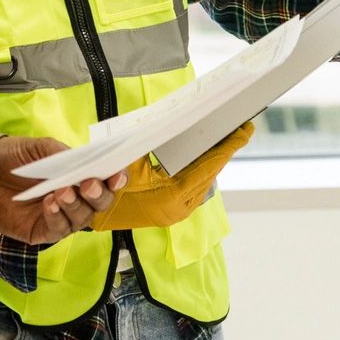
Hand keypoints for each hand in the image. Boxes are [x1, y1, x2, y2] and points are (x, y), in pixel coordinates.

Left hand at [0, 135, 124, 244]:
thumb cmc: (14, 158)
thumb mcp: (39, 147)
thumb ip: (62, 153)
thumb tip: (80, 160)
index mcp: (81, 174)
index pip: (108, 179)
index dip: (117, 178)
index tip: (116, 174)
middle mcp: (76, 197)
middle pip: (101, 202)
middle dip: (99, 194)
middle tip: (89, 184)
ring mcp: (62, 216)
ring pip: (82, 217)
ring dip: (75, 205)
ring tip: (62, 191)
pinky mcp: (44, 231)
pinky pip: (59, 229)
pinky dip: (57, 216)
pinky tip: (49, 203)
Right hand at [90, 121, 252, 230]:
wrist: (95, 215)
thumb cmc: (109, 189)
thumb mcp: (129, 161)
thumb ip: (151, 145)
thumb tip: (174, 124)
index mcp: (172, 195)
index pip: (208, 165)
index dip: (228, 146)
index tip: (245, 129)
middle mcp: (180, 207)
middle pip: (211, 173)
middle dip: (225, 150)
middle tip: (240, 128)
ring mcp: (178, 212)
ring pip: (206, 181)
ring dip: (215, 161)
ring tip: (227, 139)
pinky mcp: (174, 212)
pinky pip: (196, 188)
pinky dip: (202, 171)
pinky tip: (206, 158)